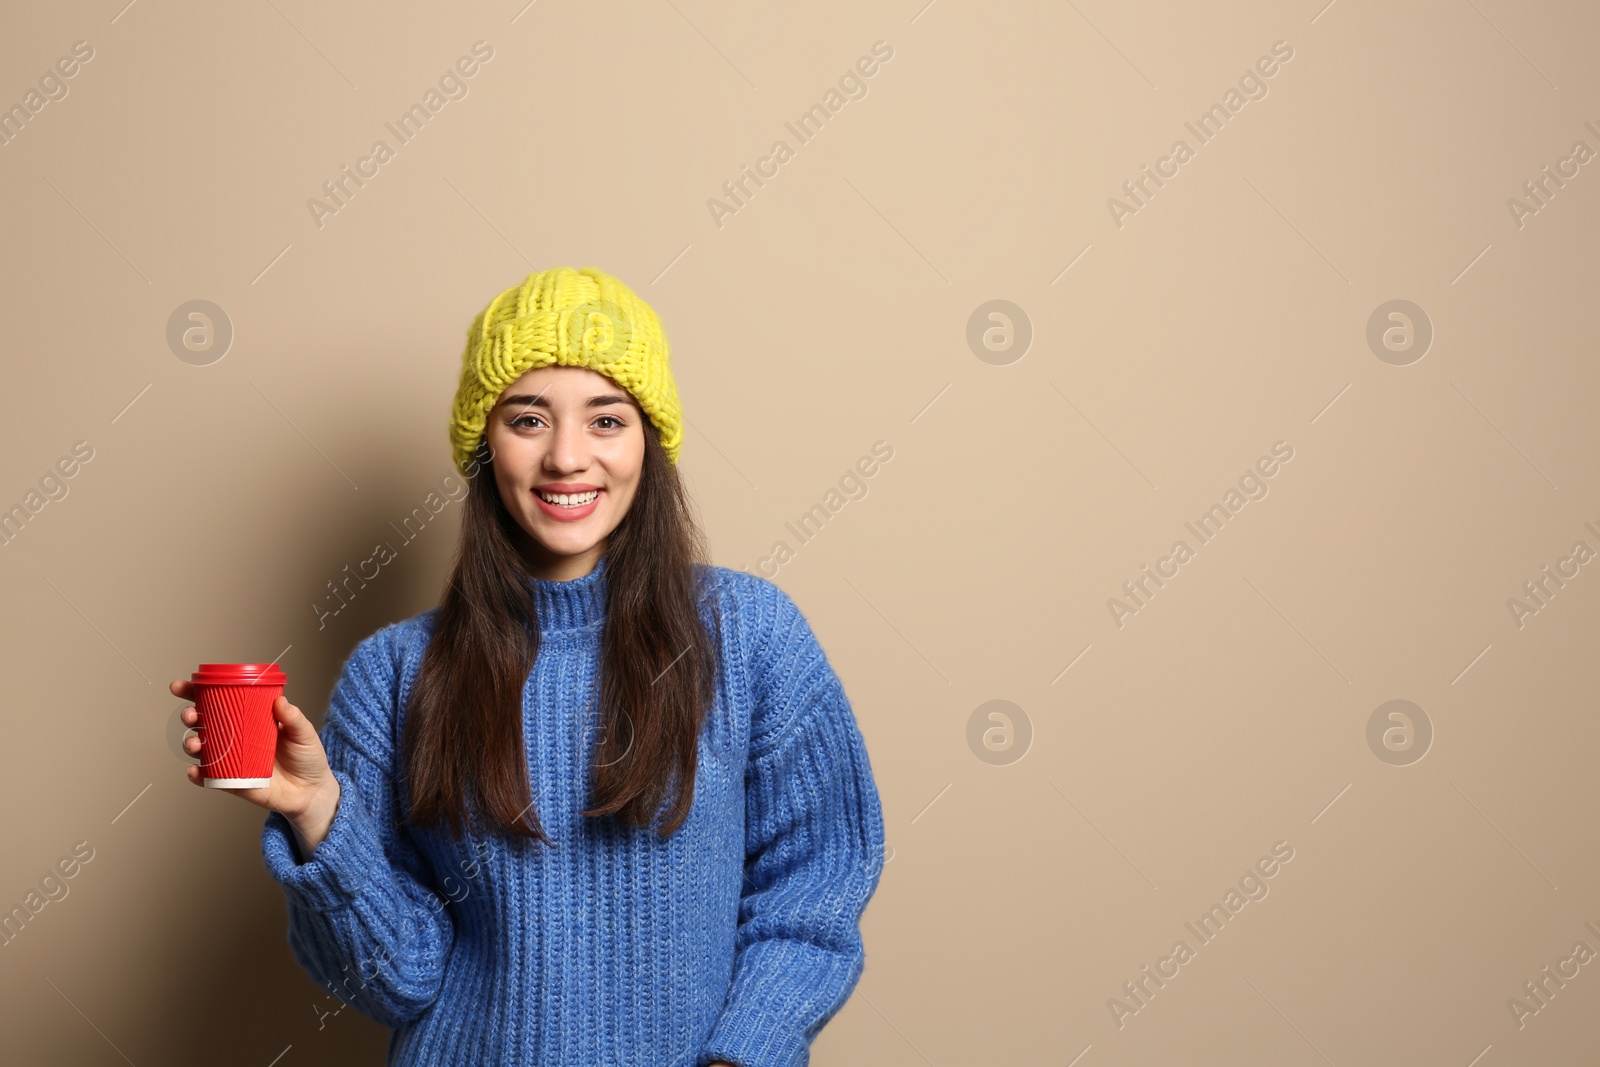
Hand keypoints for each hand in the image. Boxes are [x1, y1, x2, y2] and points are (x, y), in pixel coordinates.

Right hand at [170, 679, 340, 856]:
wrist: (310, 791)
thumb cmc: (306, 757)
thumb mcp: (304, 733)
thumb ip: (293, 718)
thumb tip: (280, 701)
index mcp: (249, 719)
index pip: (220, 702)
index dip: (197, 693)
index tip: (182, 686)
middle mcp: (235, 738)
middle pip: (203, 723)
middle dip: (190, 716)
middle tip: (191, 715)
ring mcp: (231, 759)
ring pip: (201, 749)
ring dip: (190, 743)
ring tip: (194, 744)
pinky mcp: (231, 781)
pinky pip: (208, 778)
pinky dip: (197, 775)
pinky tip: (195, 771)